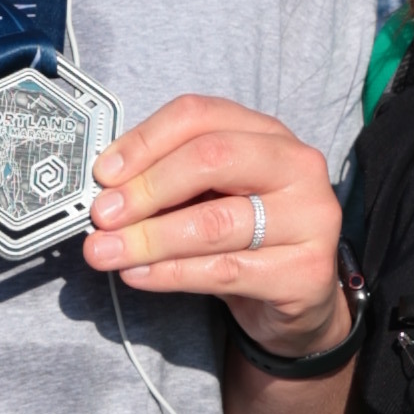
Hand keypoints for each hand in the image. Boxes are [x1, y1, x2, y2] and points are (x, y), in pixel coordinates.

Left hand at [86, 95, 348, 352]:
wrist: (299, 297)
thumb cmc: (245, 238)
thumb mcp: (208, 196)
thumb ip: (167, 183)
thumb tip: (106, 190)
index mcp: (267, 133)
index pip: (199, 116)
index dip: (144, 141)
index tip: (103, 174)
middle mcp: (297, 166)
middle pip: (212, 158)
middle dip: (147, 188)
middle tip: (103, 216)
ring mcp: (310, 218)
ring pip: (216, 222)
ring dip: (150, 239)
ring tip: (106, 252)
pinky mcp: (306, 272)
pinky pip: (226, 271)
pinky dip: (172, 274)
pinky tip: (138, 275)